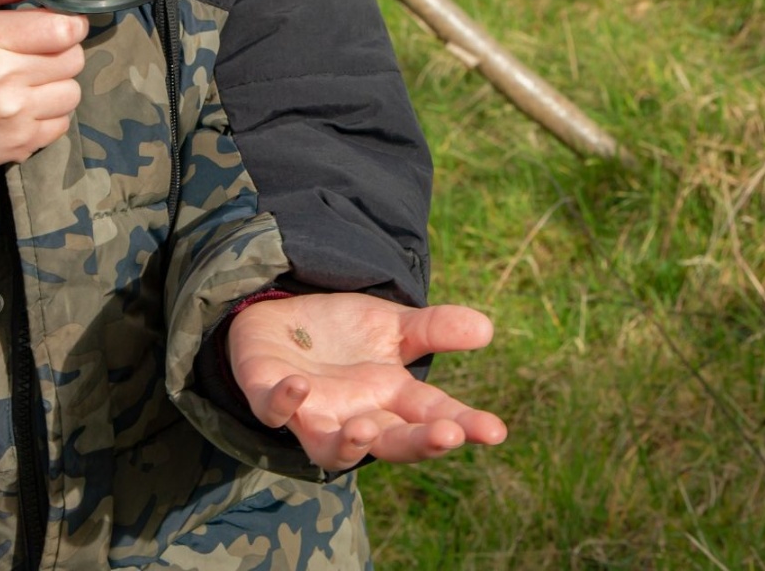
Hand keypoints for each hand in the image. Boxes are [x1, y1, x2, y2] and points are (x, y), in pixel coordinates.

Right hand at [0, 0, 88, 168]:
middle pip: (74, 58)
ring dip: (58, 84)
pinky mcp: (22, 143)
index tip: (57, 25)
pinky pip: (63, 121)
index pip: (63, 28)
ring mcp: (15, 114)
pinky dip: (51, 113)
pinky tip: (26, 107)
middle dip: (63, 52)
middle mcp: (4, 77)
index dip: (68, 23)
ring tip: (31, 82)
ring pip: (72, 91)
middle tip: (39, 54)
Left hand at [227, 293, 505, 471]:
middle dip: (418, 442)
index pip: (433, 416)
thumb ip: (435, 328)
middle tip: (448, 435)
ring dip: (350, 443)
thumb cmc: (343, 333)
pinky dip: (285, 403)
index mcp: (391, 398)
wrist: (280, 317)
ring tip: (367, 429)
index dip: (464, 425)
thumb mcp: (393, 325)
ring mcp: (312, 412)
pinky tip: (299, 387)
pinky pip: (273, 410)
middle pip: (391, 441)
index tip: (495, 431)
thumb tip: (487, 328)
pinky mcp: (269, 396)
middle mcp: (355, 415)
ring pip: (331, 447)